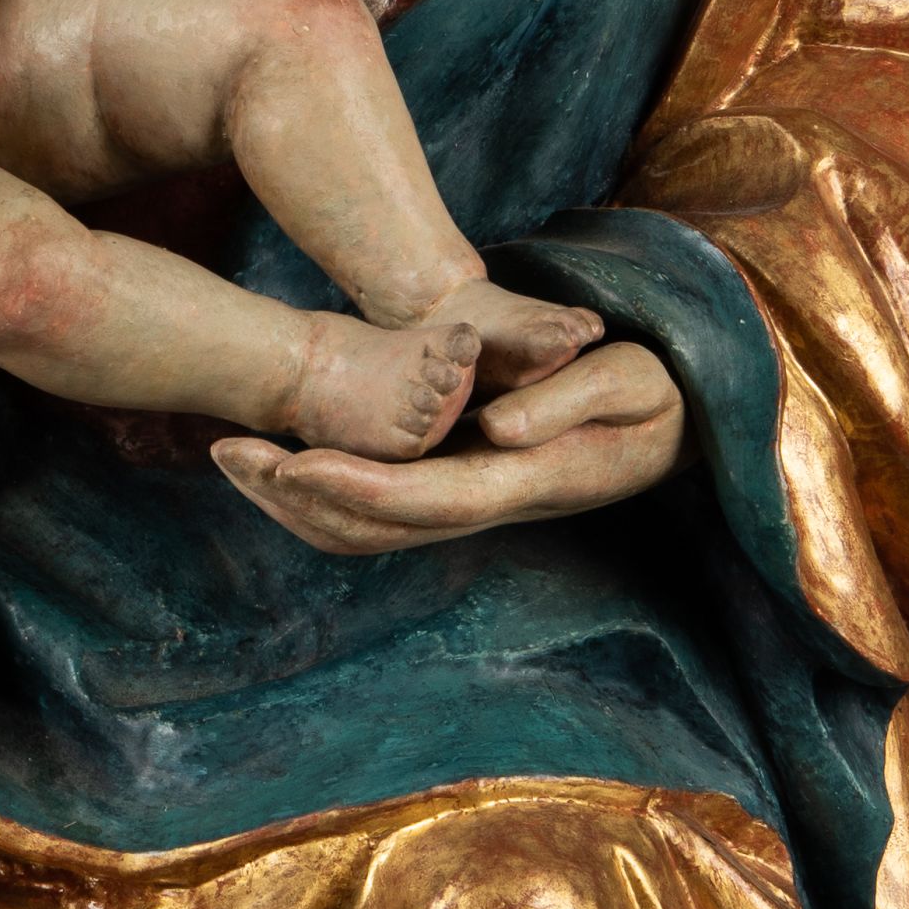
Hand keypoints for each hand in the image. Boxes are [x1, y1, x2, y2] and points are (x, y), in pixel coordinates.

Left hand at [213, 335, 684, 552]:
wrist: (685, 426)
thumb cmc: (663, 393)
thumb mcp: (632, 381)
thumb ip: (568, 399)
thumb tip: (497, 427)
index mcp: (525, 479)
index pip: (423, 498)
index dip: (352, 486)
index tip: (289, 462)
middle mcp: (490, 501)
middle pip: (376, 525)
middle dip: (295, 496)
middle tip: (224, 451)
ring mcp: (475, 500)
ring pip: (370, 527)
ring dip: (297, 501)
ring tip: (233, 457)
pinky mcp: (467, 487)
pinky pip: (382, 510)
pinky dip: (326, 493)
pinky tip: (287, 462)